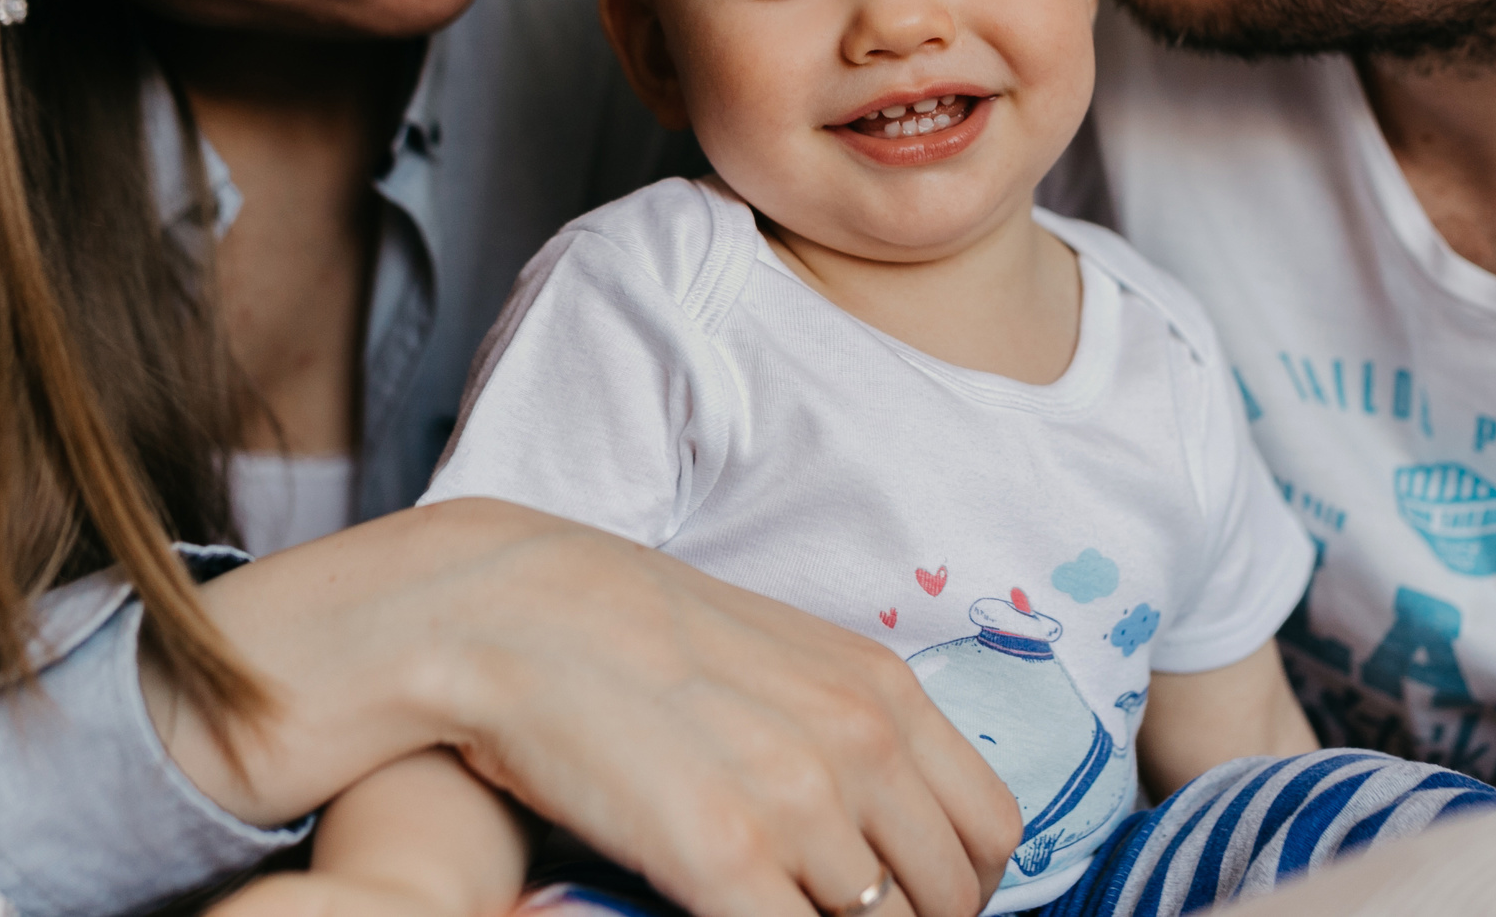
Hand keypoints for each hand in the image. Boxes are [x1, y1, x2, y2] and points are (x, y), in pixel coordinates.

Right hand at [148, 499, 1018, 916]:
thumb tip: (883, 811)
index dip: (960, 887)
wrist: (508, 609)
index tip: (911, 903)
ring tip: (769, 904)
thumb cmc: (627, 631)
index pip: (987, 830)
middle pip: (946, 896)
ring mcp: (797, 805)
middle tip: (834, 914)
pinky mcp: (723, 859)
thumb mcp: (775, 654)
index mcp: (879, 691)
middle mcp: (859, 744)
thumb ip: (845, 724)